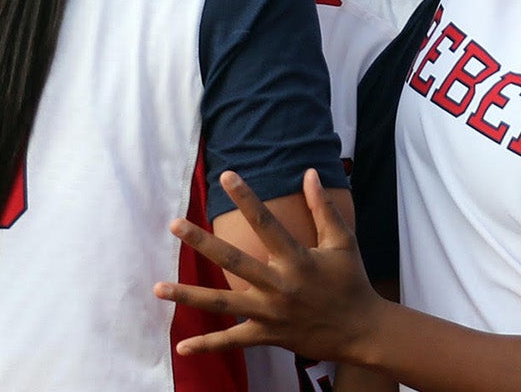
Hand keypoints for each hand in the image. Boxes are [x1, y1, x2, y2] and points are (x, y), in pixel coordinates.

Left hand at [153, 169, 382, 362]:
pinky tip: (181, 348)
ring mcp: (270, 314)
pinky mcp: (268, 336)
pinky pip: (233, 342)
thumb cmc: (352, 282)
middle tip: (175, 225)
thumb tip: (308, 173)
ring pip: (223, 305)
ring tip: (157, 288)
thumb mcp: (343, 242)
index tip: (227, 176)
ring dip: (189, 296)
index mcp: (298, 260)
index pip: (267, 223)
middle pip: (234, 262)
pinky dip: (207, 345)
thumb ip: (323, 207)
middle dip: (202, 244)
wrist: (363, 332)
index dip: (247, 198)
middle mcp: (280, 286)